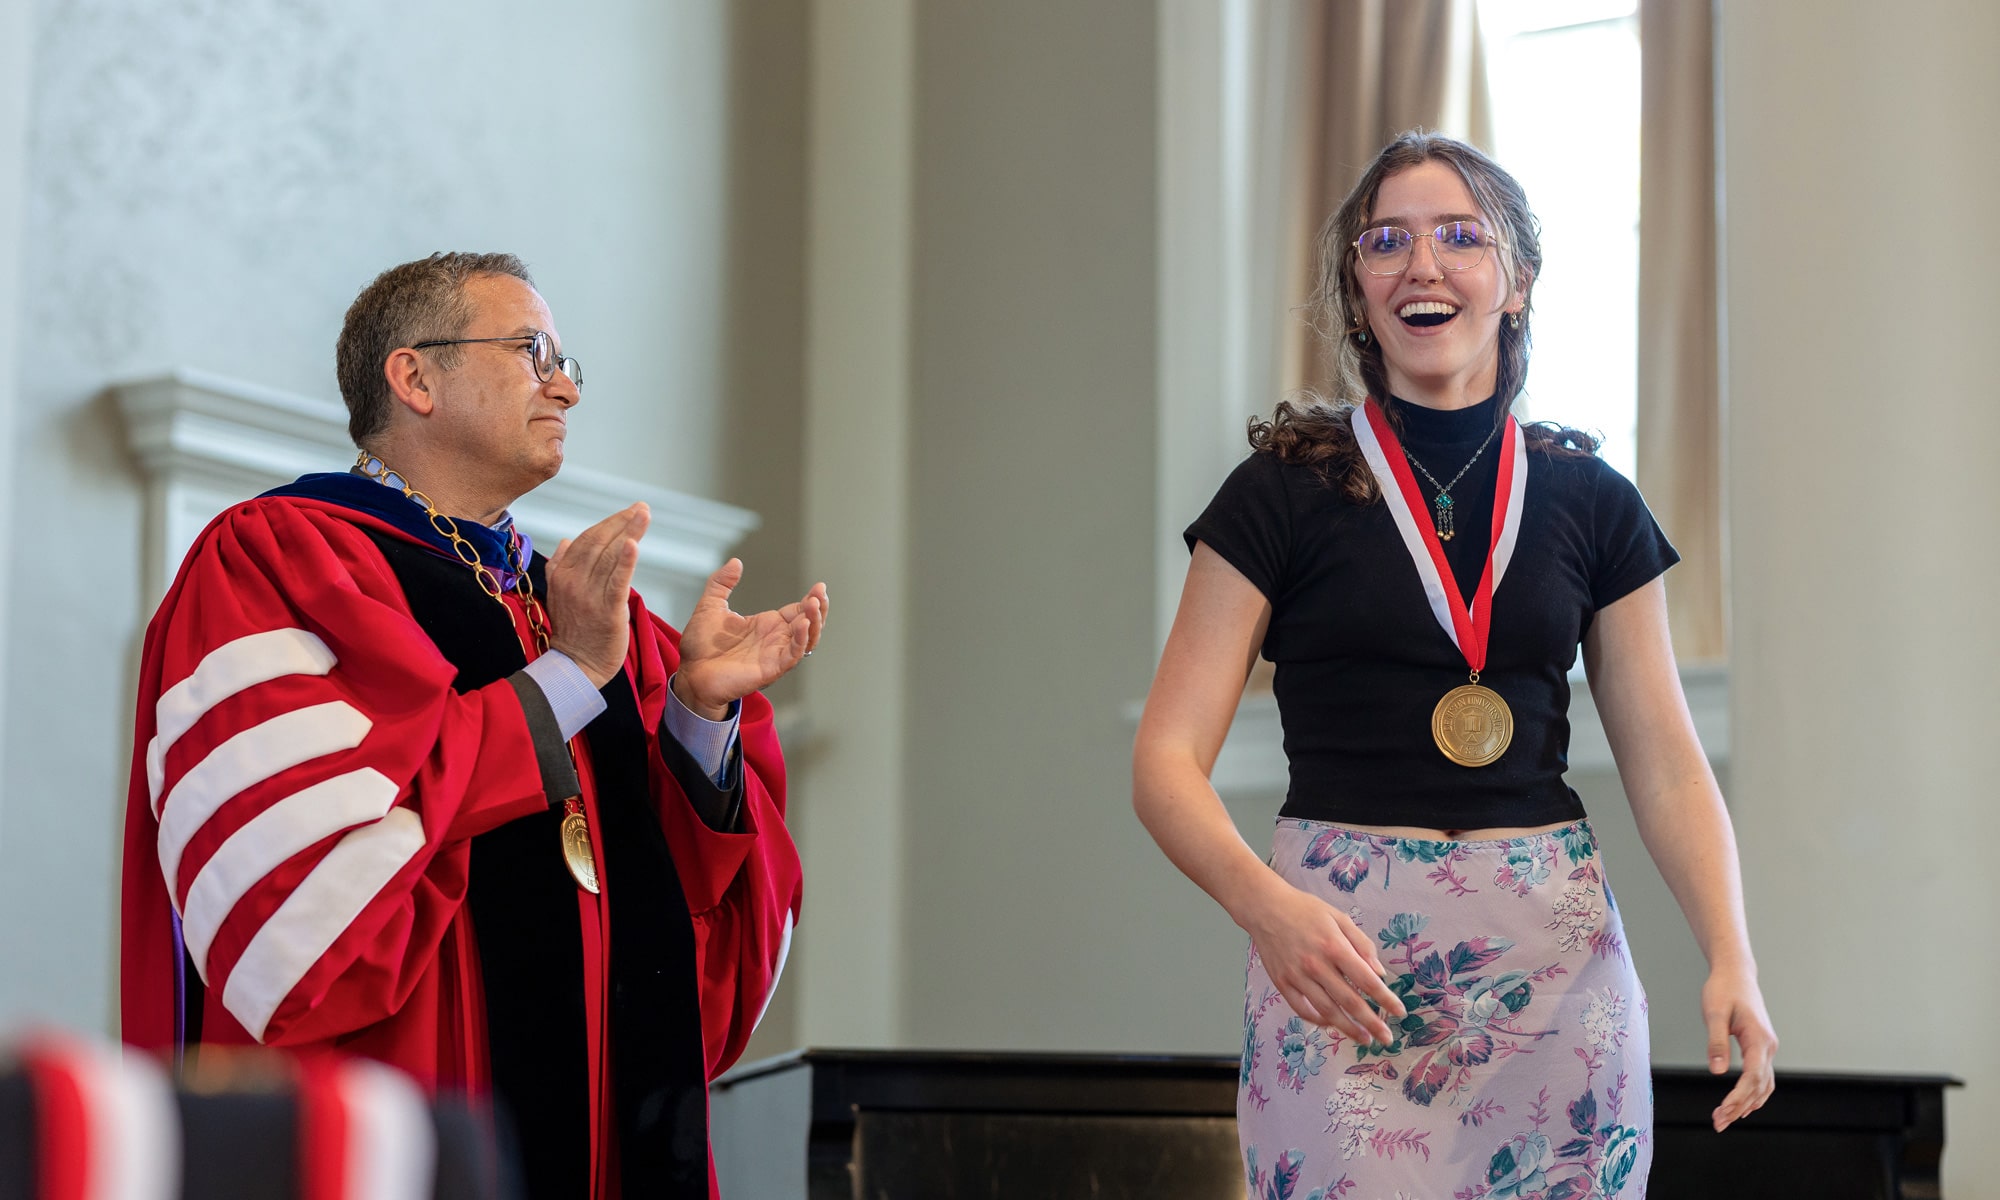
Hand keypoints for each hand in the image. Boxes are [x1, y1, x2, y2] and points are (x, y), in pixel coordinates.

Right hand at [546, 503, 649, 687]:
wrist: (575, 665)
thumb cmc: (573, 630)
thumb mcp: (559, 593)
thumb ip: (560, 565)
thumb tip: (566, 540)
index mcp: (562, 574)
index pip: (586, 539)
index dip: (608, 523)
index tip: (627, 512)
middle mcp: (573, 581)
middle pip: (599, 542)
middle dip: (621, 521)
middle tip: (641, 508)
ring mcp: (589, 595)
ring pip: (610, 556)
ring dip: (629, 531)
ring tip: (644, 515)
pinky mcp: (607, 610)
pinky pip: (616, 581)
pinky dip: (625, 561)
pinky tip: (634, 544)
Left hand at [673, 560, 827, 717]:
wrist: (689, 672)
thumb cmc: (700, 646)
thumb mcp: (711, 606)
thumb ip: (722, 583)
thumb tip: (736, 562)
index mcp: (766, 625)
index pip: (798, 611)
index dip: (811, 599)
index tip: (819, 586)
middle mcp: (775, 640)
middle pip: (809, 624)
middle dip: (819, 608)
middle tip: (820, 593)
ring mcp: (774, 655)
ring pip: (806, 640)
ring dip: (814, 623)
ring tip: (815, 605)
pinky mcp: (770, 669)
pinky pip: (793, 655)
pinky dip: (801, 640)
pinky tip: (802, 624)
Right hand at [1237, 878, 1405, 1045]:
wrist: (1265, 907)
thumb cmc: (1305, 910)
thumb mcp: (1339, 917)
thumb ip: (1361, 944)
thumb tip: (1379, 973)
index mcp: (1334, 946)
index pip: (1366, 980)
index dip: (1385, 999)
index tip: (1400, 1011)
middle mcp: (1316, 965)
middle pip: (1349, 1001)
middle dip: (1371, 1023)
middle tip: (1386, 1038)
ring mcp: (1297, 976)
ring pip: (1327, 1011)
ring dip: (1348, 1028)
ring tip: (1364, 1039)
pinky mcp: (1282, 983)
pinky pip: (1302, 1009)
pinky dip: (1318, 1020)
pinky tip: (1331, 1024)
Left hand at [1703, 965, 1776, 1130]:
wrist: (1735, 973)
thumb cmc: (1723, 990)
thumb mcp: (1714, 1013)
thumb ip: (1716, 1042)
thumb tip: (1717, 1072)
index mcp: (1759, 1039)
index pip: (1752, 1077)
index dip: (1738, 1097)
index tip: (1722, 1112)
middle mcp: (1768, 1046)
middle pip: (1759, 1086)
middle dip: (1739, 1107)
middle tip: (1718, 1124)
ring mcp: (1767, 1047)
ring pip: (1763, 1085)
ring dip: (1746, 1104)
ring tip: (1725, 1119)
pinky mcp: (1761, 1047)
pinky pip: (1762, 1077)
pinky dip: (1754, 1094)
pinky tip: (1742, 1106)